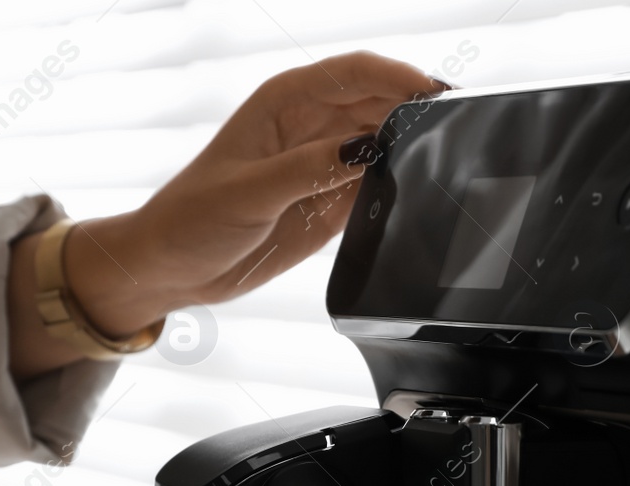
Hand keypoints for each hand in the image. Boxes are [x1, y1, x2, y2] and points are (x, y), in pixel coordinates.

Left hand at [8, 52, 442, 374]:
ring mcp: (324, 164)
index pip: (355, 73)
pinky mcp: (331, 202)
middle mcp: (310, 125)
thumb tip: (366, 148)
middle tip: (457, 129)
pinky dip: (399, 186)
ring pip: (384, 142)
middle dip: (416, 109)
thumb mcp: (248, 193)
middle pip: (379, 103)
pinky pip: (376, 185)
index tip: (434, 93)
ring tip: (445, 162)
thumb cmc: (191, 218)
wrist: (172, 268)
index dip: (398, 76)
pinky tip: (418, 194)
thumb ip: (309, 169)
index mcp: (286, 102)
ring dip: (412, 149)